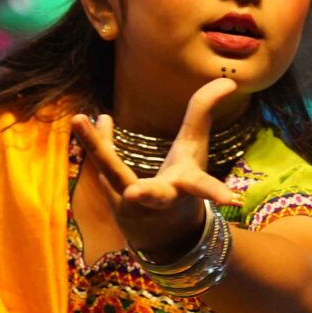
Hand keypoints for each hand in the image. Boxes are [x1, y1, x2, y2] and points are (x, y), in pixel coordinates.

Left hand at [71, 80, 244, 262]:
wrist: (160, 230)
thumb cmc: (181, 181)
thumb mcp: (193, 149)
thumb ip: (203, 114)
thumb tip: (227, 82)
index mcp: (183, 188)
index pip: (202, 188)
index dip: (216, 192)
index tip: (233, 201)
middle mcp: (157, 200)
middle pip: (150, 194)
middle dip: (144, 194)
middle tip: (133, 194)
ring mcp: (129, 205)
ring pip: (110, 173)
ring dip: (96, 145)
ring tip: (79, 119)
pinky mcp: (109, 198)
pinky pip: (99, 163)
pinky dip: (96, 138)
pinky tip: (85, 119)